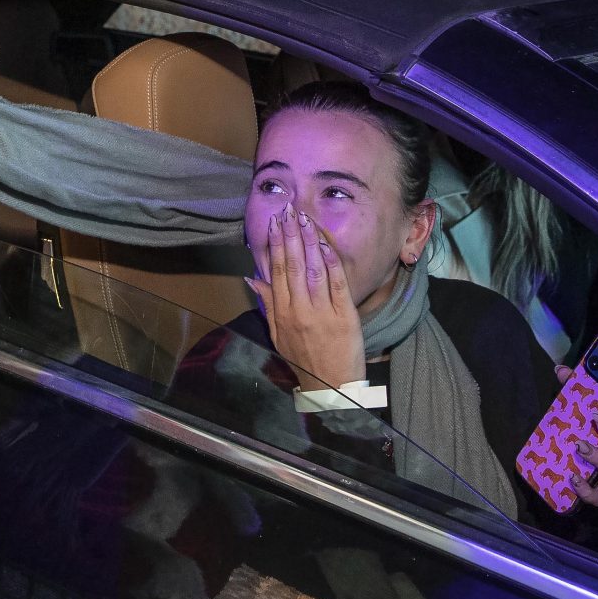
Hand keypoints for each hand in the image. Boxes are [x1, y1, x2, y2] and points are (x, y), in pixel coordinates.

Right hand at [247, 211, 365, 390]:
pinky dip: (331, 264)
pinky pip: (337, 284)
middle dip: (289, 236)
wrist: (331, 388)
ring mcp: (323, 312)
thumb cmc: (305, 360)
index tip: (274, 224)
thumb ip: (268, 305)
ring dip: (308, 242)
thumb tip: (252, 278)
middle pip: (292, 266)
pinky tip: (325, 245)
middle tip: (288, 211)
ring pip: (313, 271)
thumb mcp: (278, 335)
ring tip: (304, 219)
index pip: (276, 272)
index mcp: (283, 314)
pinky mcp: (345, 316)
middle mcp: (300, 311)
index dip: (274, 246)